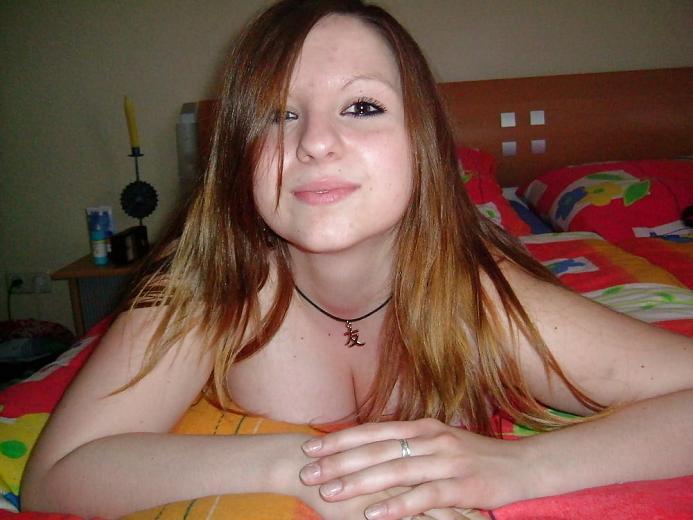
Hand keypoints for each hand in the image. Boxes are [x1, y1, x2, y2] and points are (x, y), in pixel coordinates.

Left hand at [298, 418, 532, 518]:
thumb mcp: (439, 443)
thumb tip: (371, 450)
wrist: (523, 465)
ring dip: (359, 482)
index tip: (311, 448)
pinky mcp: (461, 486)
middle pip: (376, 449)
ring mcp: (445, 461)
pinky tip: (373, 515)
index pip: (372, 431)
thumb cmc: (475, 456)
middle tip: (309, 472)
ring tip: (330, 493)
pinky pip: (422, 496)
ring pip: (394, 470)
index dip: (340, 439)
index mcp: (422, 427)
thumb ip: (408, 445)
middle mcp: (430, 439)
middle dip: (339, 461)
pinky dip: (396, 506)